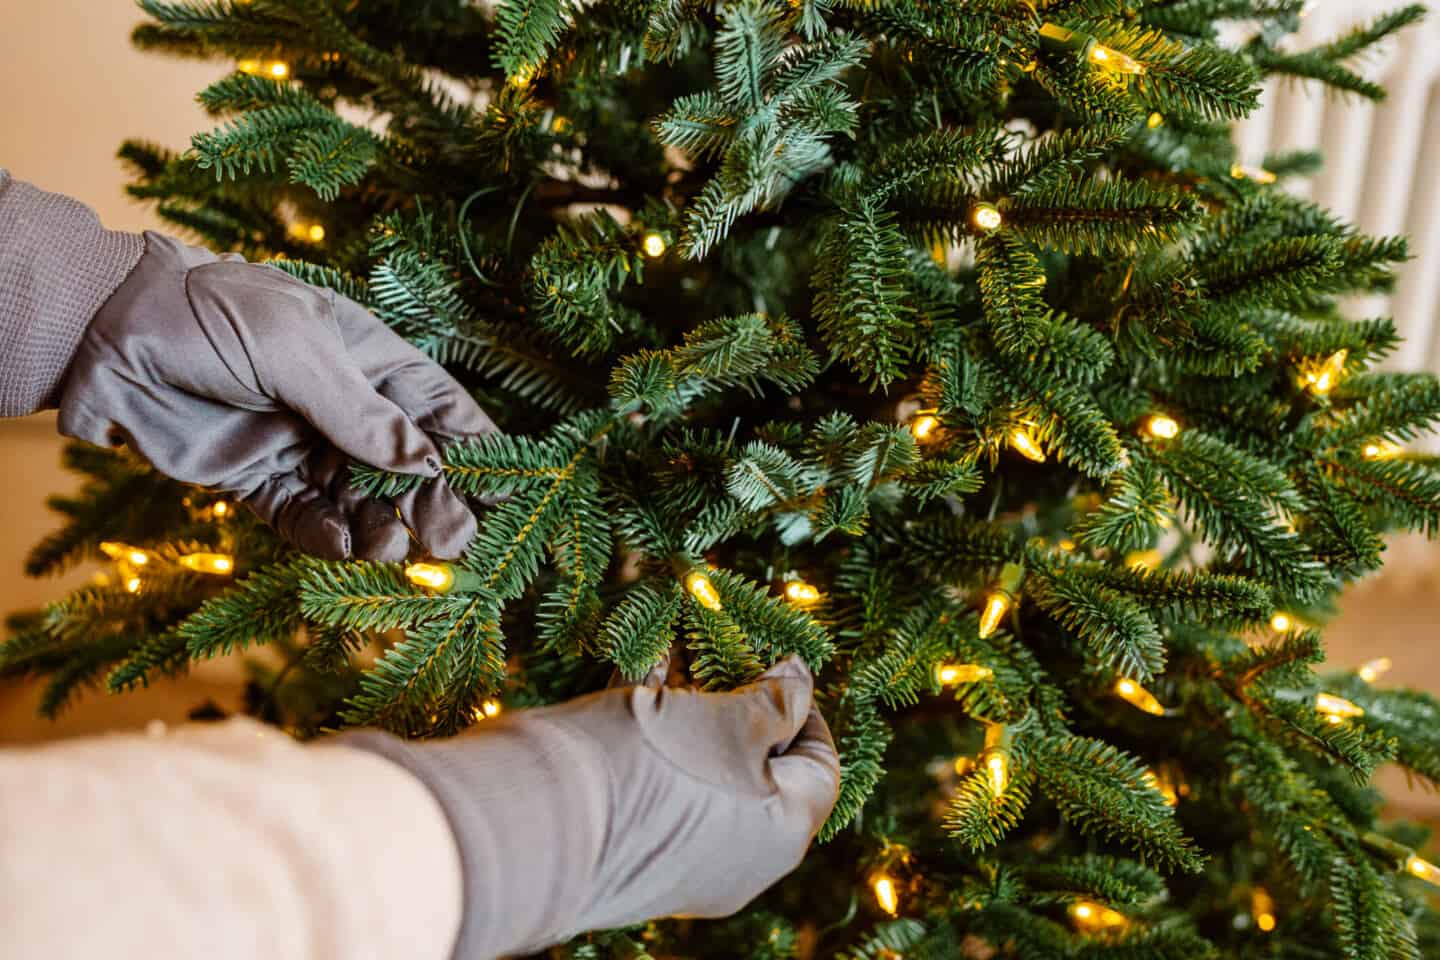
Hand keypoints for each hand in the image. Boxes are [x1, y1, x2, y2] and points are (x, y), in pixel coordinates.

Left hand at [57, 231, 493, 559]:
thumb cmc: (213, 317)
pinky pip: (307, 520)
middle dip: (434, 503)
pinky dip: (328, 538)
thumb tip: (424, 463)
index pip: (441, 409)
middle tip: (452, 540)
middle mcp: (345, 409)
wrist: (108, 337)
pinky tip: (342, 545)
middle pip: (409, 467)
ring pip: (363, 501)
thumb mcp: (297, 350)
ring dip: (383, 528)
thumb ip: (359, 413)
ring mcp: (303, 447)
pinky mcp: (259, 482)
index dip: (478, 448)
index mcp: (369, 360)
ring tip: (390, 549)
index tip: (509, 490)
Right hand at [341, 655, 840, 957]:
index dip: (805, 706)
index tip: (775, 664)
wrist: (529, 823)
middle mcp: (743, 864)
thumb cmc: (646, 764)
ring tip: (670, 667)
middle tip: (717, 662)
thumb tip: (801, 680)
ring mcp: (688, 871)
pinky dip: (658, 746)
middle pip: (764, 773)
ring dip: (696, 721)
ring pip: (709, 780)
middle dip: (742, 708)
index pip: (821, 763)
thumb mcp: (724, 718)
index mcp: (782, 833)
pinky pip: (664, 796)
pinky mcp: (635, 862)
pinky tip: (634, 693)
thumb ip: (775, 700)